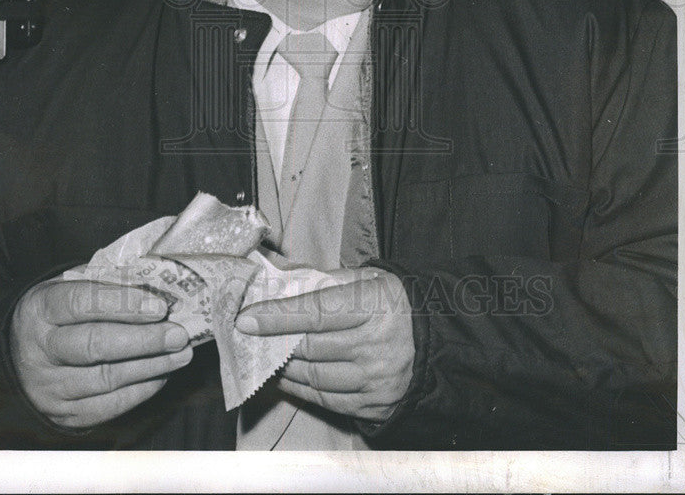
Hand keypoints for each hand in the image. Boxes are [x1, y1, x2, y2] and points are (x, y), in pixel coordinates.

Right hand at [10, 277, 192, 428]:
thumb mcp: (72, 286)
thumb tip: (158, 285)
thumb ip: (108, 283)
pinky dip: (140, 391)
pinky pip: (107, 407)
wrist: (20, 356)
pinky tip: (161, 374)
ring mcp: (49, 387)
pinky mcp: (62, 415)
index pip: (81, 303)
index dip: (123, 304)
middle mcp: (40, 350)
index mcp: (41, 308)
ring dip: (151, 367)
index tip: (160, 306)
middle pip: (94, 346)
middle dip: (143, 340)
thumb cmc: (60, 312)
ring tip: (181, 354)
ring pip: (105, 379)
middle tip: (177, 334)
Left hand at [235, 268, 413, 421]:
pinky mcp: (376, 406)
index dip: (276, 317)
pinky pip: (327, 401)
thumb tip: (282, 282)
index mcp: (375, 305)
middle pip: (310, 348)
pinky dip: (301, 390)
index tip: (245, 320)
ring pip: (315, 377)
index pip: (315, 312)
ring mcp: (377, 380)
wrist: (439, 340)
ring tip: (266, 356)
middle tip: (250, 338)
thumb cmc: (395, 303)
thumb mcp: (370, 279)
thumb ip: (327, 280)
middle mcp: (377, 345)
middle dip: (274, 344)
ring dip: (284, 368)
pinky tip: (287, 377)